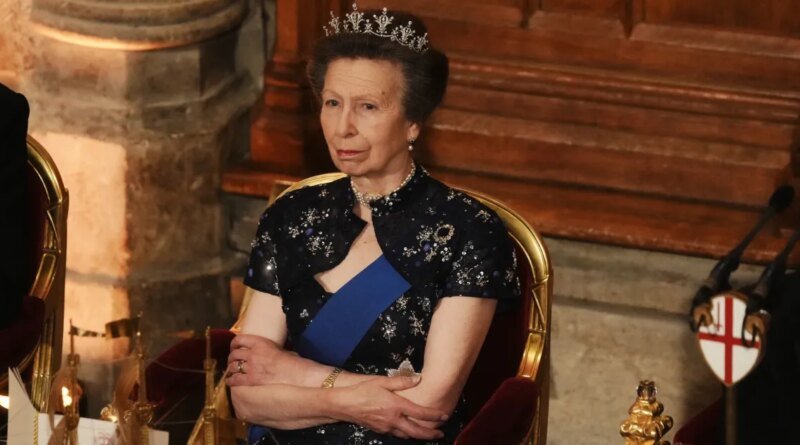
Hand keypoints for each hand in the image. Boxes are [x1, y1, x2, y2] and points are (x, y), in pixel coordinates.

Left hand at [226, 334, 306, 386]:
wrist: (295, 374)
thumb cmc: (292, 362)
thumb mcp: (280, 349)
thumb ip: (271, 349)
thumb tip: (270, 353)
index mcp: (260, 343)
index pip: (239, 339)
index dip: (234, 343)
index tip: (234, 346)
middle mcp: (252, 354)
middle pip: (234, 354)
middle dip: (231, 358)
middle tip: (233, 361)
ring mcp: (251, 367)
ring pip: (232, 367)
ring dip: (231, 369)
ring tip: (232, 371)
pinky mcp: (250, 380)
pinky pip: (235, 380)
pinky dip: (231, 381)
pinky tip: (231, 382)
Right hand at [333, 375, 447, 439]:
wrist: (344, 404)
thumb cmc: (363, 391)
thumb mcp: (382, 381)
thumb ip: (401, 381)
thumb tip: (418, 378)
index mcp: (396, 406)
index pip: (420, 413)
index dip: (434, 416)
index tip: (444, 416)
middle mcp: (393, 419)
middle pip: (417, 431)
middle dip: (430, 434)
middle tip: (440, 434)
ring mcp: (387, 427)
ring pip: (407, 435)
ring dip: (419, 436)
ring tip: (428, 434)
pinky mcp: (380, 431)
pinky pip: (397, 434)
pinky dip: (406, 434)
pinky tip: (409, 431)